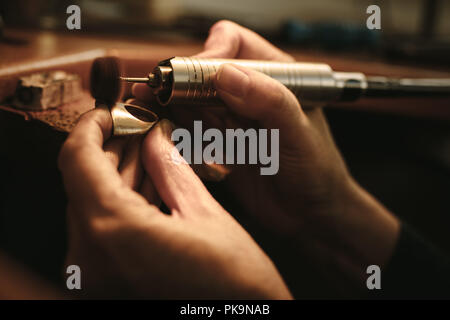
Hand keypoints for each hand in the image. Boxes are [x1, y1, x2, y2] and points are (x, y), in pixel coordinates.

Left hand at [58, 105, 290, 298]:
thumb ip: (171, 168)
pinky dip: (120, 204)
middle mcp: (91, 258)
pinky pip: (102, 230)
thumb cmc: (236, 285)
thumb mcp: (205, 214)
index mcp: (114, 231)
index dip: (92, 125)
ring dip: (118, 175)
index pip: (78, 158)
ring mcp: (94, 275)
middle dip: (113, 148)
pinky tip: (148, 185)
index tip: (111, 112)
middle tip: (142, 128)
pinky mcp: (104, 283)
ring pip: (93, 205)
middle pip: (84, 181)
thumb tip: (155, 136)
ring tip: (150, 152)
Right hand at [134, 21, 399, 282]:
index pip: (232, 45)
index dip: (210, 55)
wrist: (311, 215)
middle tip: (159, 92)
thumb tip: (226, 75)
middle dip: (180, 82)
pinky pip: (189, 130)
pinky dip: (175, 131)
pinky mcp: (218, 143)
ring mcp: (230, 118)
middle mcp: (247, 92)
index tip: (193, 78)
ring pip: (190, 100)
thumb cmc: (317, 172)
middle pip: (202, 71)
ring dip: (171, 105)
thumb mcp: (299, 134)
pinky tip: (165, 131)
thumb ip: (270, 101)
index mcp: (274, 75)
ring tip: (153, 107)